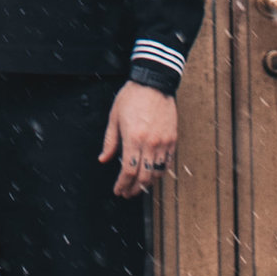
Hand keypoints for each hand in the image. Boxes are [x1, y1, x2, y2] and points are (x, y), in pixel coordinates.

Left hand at [101, 82, 178, 198]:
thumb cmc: (132, 97)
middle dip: (133, 189)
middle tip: (127, 193)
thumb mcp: (114, 117)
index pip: (128, 171)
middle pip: (143, 177)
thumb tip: (104, 159)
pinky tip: (152, 174)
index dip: (122, 185)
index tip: (118, 190)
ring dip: (146, 184)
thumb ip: (110, 142)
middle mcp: (150, 144)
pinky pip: (167, 163)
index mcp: (133, 138)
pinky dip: (159, 172)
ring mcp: (164, 142)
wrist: (154, 82)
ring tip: (138, 187)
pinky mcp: (172, 139)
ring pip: (156, 173)